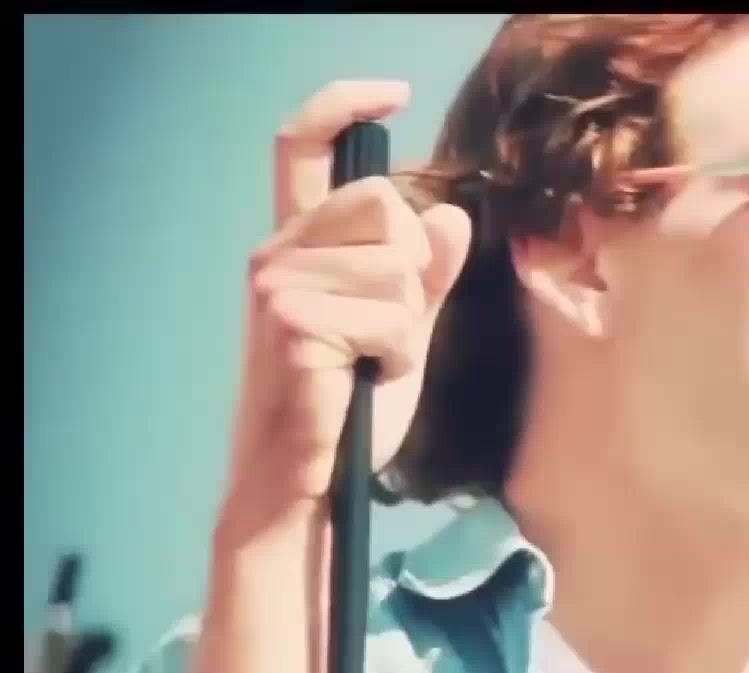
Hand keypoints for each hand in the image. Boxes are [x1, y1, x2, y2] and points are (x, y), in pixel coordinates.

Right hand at [224, 80, 470, 543]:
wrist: (308, 481)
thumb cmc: (347, 408)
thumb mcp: (401, 330)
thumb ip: (425, 275)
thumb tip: (449, 215)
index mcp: (298, 243)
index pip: (303, 145)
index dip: (343, 103)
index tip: (396, 92)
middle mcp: (276, 251)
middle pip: (383, 203)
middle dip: (410, 269)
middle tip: (384, 333)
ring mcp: (277, 282)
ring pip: (396, 264)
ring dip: (405, 324)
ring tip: (367, 363)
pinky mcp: (291, 319)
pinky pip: (391, 316)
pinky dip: (395, 356)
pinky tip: (360, 381)